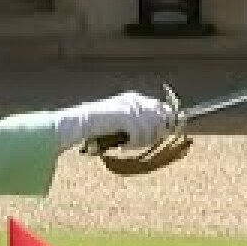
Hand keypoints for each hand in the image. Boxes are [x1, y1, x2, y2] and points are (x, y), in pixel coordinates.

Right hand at [56, 91, 176, 150]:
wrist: (81, 122)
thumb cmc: (99, 125)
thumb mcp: (122, 121)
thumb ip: (139, 122)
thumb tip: (161, 132)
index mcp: (135, 98)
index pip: (162, 108)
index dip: (166, 123)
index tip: (165, 135)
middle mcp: (136, 100)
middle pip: (161, 118)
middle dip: (157, 133)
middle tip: (143, 143)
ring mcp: (131, 107)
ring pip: (152, 129)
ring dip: (142, 142)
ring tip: (129, 145)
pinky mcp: (126, 116)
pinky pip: (139, 135)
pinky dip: (132, 144)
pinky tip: (123, 146)